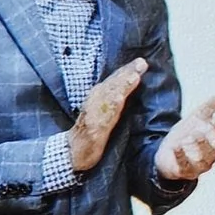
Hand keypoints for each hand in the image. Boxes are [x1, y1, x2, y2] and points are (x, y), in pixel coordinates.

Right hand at [70, 58, 147, 172]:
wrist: (74, 152)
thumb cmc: (91, 132)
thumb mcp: (104, 113)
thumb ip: (114, 102)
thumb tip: (127, 91)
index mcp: (99, 97)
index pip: (114, 81)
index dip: (126, 70)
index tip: (140, 62)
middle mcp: (95, 101)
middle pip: (113, 84)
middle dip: (127, 72)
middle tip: (141, 62)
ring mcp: (94, 113)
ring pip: (109, 95)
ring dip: (121, 84)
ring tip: (134, 75)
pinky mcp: (95, 127)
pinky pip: (104, 115)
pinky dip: (112, 104)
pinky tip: (120, 97)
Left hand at [157, 95, 214, 184]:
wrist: (167, 156)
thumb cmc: (187, 137)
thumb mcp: (196, 119)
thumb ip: (209, 108)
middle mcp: (212, 155)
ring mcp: (199, 165)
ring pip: (204, 158)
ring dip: (200, 146)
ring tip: (192, 136)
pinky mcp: (184, 170)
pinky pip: (184, 165)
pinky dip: (181, 156)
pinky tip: (177, 147)